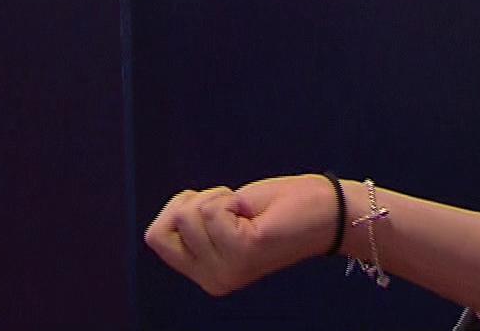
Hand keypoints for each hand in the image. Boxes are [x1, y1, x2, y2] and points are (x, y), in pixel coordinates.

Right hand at [144, 174, 335, 295]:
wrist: (326, 210)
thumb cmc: (275, 207)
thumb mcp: (220, 221)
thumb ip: (190, 231)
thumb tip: (154, 232)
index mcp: (205, 275)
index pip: (154, 237)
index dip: (178, 208)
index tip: (216, 208)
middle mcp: (212, 281)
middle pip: (165, 226)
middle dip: (194, 202)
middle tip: (233, 209)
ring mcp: (226, 270)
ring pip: (188, 213)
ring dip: (217, 197)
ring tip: (247, 212)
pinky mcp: (243, 251)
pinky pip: (211, 209)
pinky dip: (230, 198)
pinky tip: (255, 213)